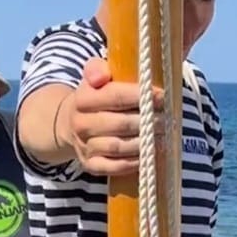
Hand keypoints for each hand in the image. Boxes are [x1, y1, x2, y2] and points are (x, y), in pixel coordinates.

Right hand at [64, 58, 164, 176]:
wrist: (70, 124)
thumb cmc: (95, 97)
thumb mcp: (94, 77)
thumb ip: (98, 69)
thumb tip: (103, 75)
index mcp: (82, 99)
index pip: (115, 96)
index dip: (140, 96)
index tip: (162, 96)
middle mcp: (81, 124)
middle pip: (121, 124)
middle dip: (147, 122)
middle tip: (167, 119)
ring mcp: (84, 146)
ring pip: (119, 147)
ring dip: (144, 143)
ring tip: (162, 136)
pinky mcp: (91, 165)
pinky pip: (115, 167)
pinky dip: (133, 163)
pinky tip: (147, 155)